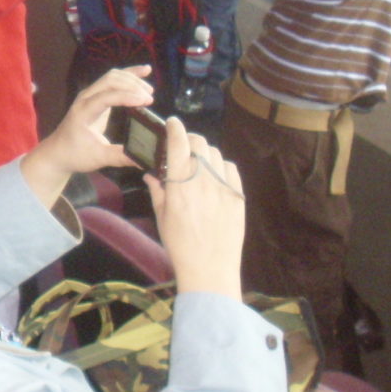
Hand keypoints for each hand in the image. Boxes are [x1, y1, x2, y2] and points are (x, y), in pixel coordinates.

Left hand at [20, 68, 153, 206]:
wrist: (58, 153)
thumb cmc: (75, 155)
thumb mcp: (99, 158)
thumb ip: (121, 157)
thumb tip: (144, 160)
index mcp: (83, 113)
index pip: (106, 97)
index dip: (127, 96)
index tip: (146, 101)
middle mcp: (85, 99)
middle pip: (109, 81)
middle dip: (132, 85)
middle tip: (150, 98)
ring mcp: (89, 95)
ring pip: (111, 77)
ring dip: (131, 79)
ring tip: (149, 90)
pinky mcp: (95, 96)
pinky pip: (112, 80)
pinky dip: (128, 75)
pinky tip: (144, 71)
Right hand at [146, 121, 243, 298]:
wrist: (210, 268)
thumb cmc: (180, 245)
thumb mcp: (161, 217)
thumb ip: (157, 190)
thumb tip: (151, 174)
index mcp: (179, 185)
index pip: (178, 143)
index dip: (175, 128)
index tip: (172, 123)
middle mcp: (202, 181)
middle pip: (199, 143)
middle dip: (190, 140)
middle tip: (184, 146)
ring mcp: (223, 187)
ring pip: (216, 154)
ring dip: (205, 153)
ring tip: (199, 164)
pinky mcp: (238, 196)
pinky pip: (231, 169)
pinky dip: (221, 166)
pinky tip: (215, 176)